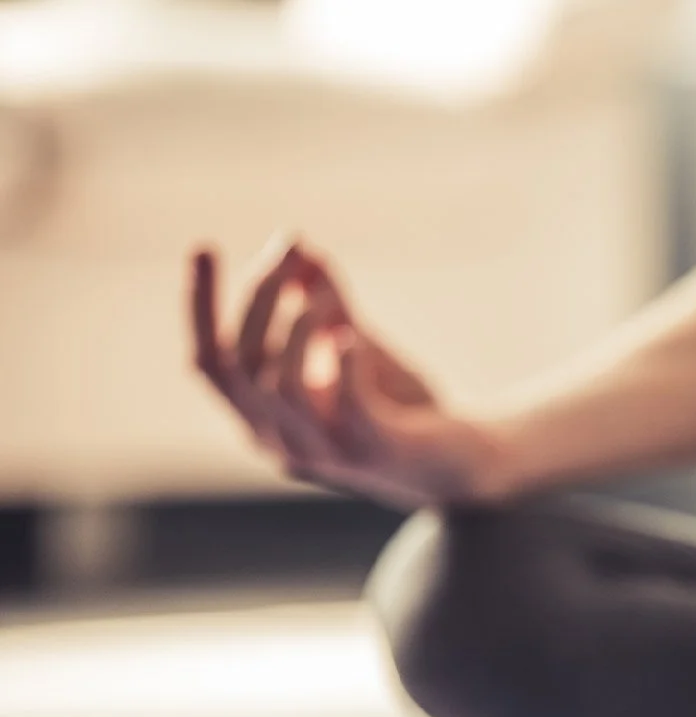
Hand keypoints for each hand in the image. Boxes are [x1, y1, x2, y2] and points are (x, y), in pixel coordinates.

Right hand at [189, 239, 508, 507]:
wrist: (467, 463)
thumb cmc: (404, 408)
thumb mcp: (358, 347)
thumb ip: (325, 304)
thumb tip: (299, 247)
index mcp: (265, 419)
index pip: (210, 363)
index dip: (200, 306)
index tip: (204, 246)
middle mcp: (281, 443)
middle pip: (239, 366)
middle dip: (258, 299)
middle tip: (289, 252)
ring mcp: (325, 454)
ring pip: (279, 385)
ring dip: (298, 326)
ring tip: (328, 296)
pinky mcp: (372, 453)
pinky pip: (344, 405)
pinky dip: (344, 362)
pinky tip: (353, 334)